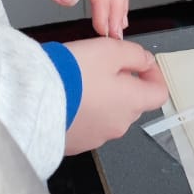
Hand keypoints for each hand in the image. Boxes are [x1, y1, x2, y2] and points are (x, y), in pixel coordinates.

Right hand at [63, 37, 168, 153]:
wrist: (34, 100)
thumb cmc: (72, 74)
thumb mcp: (109, 50)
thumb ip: (135, 54)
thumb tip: (145, 61)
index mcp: (132, 102)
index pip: (159, 93)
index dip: (154, 76)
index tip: (141, 64)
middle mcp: (119, 124)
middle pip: (132, 103)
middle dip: (123, 85)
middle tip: (102, 67)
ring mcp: (97, 137)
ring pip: (108, 114)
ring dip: (101, 99)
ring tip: (79, 81)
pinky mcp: (76, 143)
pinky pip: (86, 125)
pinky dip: (83, 112)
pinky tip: (67, 98)